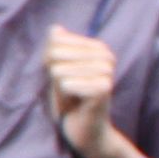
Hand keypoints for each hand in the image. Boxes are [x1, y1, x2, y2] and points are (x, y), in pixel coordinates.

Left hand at [44, 25, 123, 157]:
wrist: (86, 129)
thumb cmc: (71, 98)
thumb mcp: (59, 69)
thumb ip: (56, 48)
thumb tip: (55, 28)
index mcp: (99, 48)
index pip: (56, 42)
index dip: (50, 61)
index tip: (64, 77)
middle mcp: (107, 56)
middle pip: (56, 54)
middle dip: (54, 74)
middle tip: (68, 89)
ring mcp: (107, 72)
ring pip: (59, 70)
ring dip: (61, 87)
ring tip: (73, 96)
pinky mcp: (104, 88)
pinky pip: (66, 84)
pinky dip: (66, 96)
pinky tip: (77, 103)